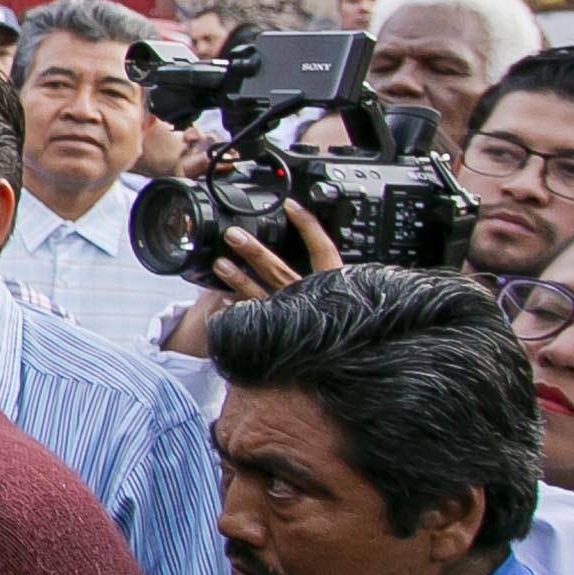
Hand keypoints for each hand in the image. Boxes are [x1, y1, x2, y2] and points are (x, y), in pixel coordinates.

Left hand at [162, 199, 339, 356]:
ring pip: (261, 294)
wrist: (354, 368)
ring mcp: (293, 318)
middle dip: (254, 251)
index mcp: (334, 286)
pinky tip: (223, 304)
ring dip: (238, 279)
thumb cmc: (350, 326)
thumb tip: (317, 246)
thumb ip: (332, 275)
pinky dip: (239, 312)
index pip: (322, 249)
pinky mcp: (280, 336)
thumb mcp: (350, 295)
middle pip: (279, 269)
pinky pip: (255, 322)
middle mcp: (312, 300)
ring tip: (219, 264)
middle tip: (233, 235)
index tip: (290, 206)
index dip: (307, 226)